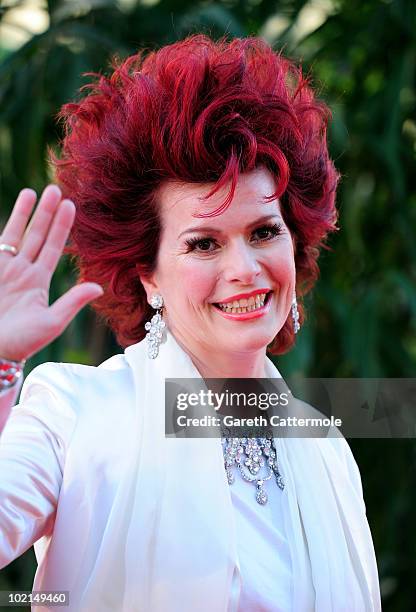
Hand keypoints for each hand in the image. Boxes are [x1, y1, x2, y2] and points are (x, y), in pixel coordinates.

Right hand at [0, 185, 103, 361]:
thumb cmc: (21, 342)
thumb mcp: (51, 323)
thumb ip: (72, 302)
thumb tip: (99, 287)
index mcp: (38, 282)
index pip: (53, 248)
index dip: (61, 227)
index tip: (70, 205)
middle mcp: (22, 272)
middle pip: (36, 236)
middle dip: (46, 213)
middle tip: (56, 189)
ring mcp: (4, 270)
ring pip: (17, 235)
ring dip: (25, 214)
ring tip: (35, 192)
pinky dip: (7, 228)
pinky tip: (12, 213)